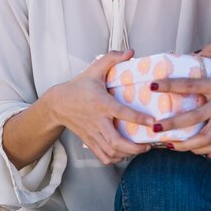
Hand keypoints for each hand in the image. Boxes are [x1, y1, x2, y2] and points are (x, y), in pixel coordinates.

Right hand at [46, 50, 153, 164]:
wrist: (57, 104)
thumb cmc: (78, 86)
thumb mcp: (94, 69)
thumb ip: (112, 58)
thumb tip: (130, 52)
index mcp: (101, 103)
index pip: (121, 113)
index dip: (138, 118)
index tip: (152, 122)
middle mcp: (97, 121)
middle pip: (116, 141)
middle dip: (135, 147)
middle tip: (149, 144)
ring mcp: (93, 133)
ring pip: (111, 152)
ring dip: (127, 154)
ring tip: (140, 149)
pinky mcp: (89, 141)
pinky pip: (103, 156)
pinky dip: (115, 158)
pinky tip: (124, 153)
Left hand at [152, 43, 210, 155]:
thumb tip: (195, 53)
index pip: (190, 85)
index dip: (170, 85)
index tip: (152, 85)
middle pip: (193, 117)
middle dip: (172, 124)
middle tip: (155, 127)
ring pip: (203, 138)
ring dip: (185, 144)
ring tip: (168, 145)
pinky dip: (200, 150)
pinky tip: (186, 149)